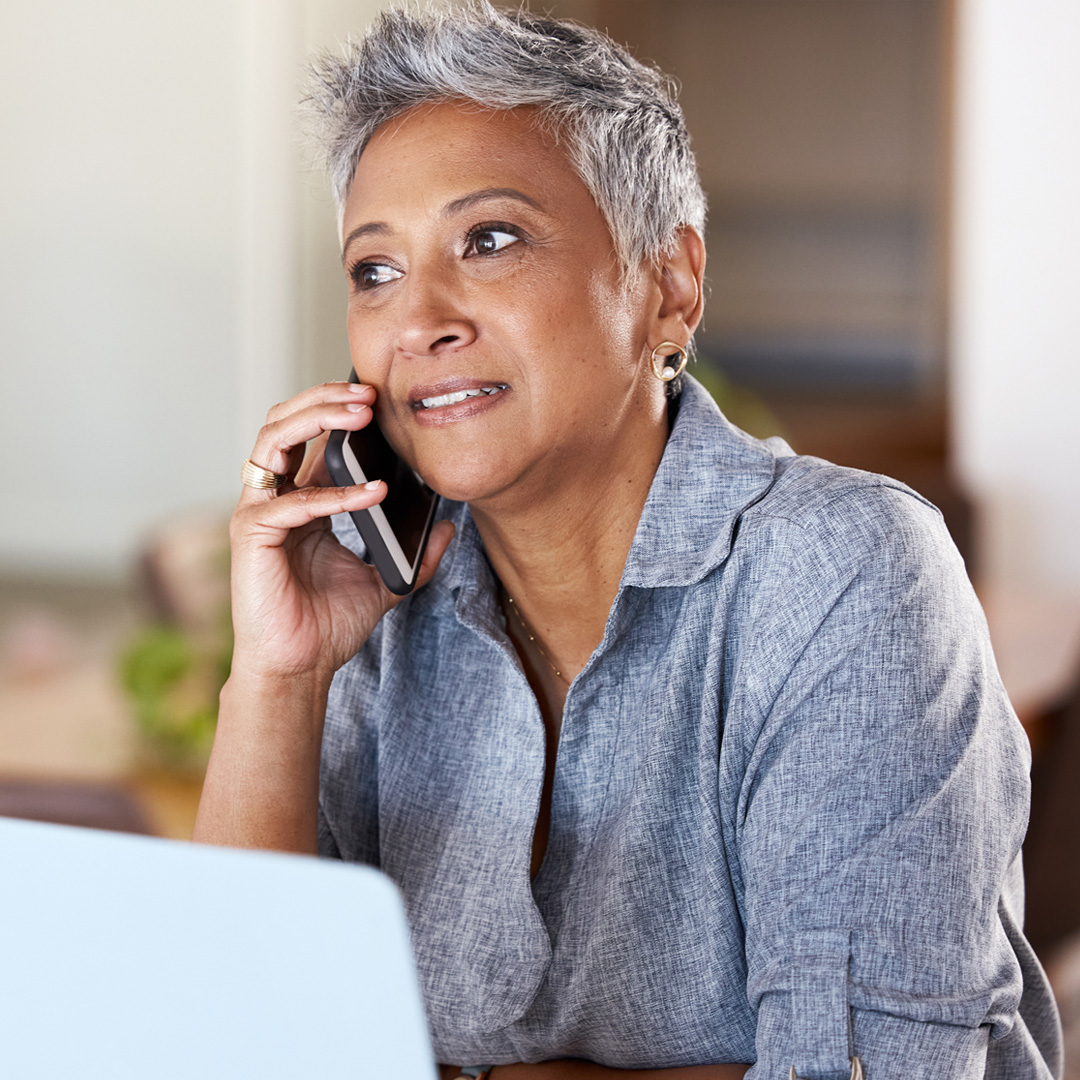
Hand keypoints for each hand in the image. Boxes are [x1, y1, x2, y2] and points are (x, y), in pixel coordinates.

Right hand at [229, 380, 453, 680]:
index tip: (381, 399)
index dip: (338, 409)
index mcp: (300, 500)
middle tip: (371, 394)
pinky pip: (291, 502)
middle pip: (283, 422)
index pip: (309, 436)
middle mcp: (273, 498)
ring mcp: (258, 513)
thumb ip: (414, 554)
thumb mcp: (384, 581)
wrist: (300, 668)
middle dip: (324, 399)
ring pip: (272, 440)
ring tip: (361, 414)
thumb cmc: (327, 625)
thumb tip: (449, 527)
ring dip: (317, 419)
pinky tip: (373, 492)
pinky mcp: (252, 537)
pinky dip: (333, 493)